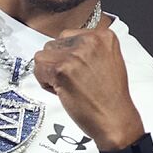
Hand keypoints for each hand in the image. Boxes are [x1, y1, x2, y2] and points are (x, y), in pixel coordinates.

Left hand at [33, 28, 143, 150]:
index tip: (77, 69)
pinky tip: (62, 91)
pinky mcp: (62, 69)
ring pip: (42, 56)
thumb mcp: (107, 59)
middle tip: (73, 80)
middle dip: (56, 63)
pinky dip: (44, 83)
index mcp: (103, 36)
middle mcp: (90, 40)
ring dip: (48, 72)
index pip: (66, 36)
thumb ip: (87, 49)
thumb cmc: (109, 95)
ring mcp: (76, 54)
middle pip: (52, 45)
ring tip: (68, 85)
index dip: (66, 56)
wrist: (114, 117)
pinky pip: (38, 70)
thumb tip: (62, 46)